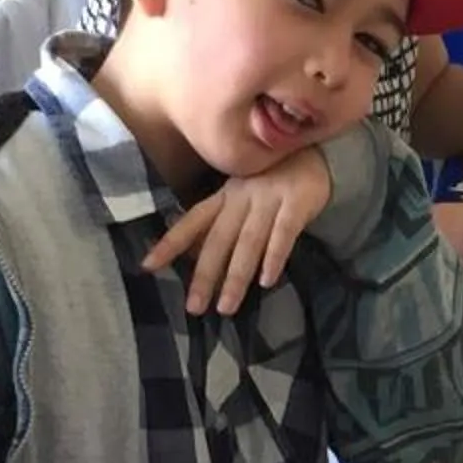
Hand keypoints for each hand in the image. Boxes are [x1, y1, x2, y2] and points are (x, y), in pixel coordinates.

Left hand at [145, 149, 333, 313]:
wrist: (314, 155)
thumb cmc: (271, 183)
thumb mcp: (240, 198)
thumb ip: (220, 224)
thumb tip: (190, 256)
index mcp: (224, 197)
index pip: (192, 221)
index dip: (170, 242)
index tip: (147, 265)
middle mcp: (241, 198)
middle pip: (218, 240)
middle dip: (205, 275)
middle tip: (194, 308)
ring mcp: (269, 200)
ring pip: (248, 242)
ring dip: (236, 277)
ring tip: (226, 307)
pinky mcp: (297, 204)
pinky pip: (284, 234)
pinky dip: (274, 257)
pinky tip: (266, 281)